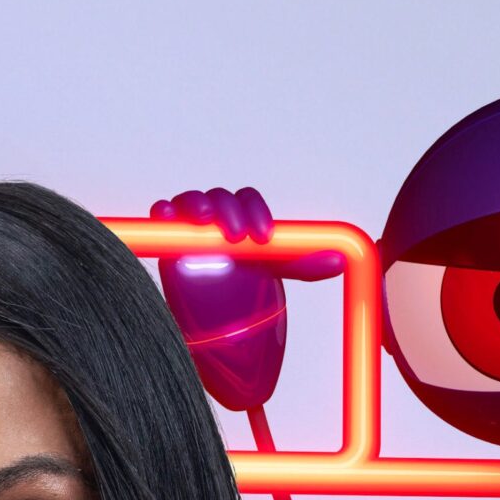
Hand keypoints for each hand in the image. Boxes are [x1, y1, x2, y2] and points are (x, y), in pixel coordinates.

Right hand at [153, 186, 342, 413]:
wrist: (212, 302)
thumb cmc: (241, 276)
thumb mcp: (274, 268)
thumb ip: (301, 262)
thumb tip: (337, 261)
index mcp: (241, 213)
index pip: (248, 200)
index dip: (257, 212)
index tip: (264, 237)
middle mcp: (215, 213)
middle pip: (221, 197)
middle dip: (229, 211)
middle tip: (237, 236)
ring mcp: (188, 222)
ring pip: (191, 200)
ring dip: (198, 206)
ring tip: (205, 222)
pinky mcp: (165, 234)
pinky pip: (161, 215)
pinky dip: (163, 212)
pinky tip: (167, 219)